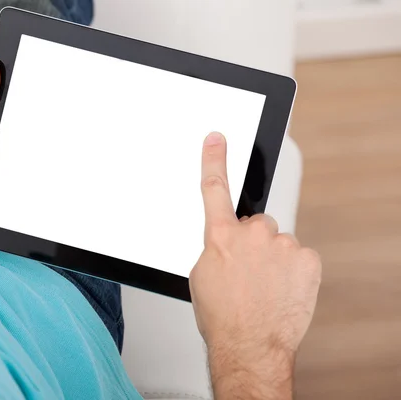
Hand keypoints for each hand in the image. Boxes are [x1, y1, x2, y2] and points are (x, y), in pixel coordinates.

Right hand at [189, 132, 321, 399]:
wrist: (250, 345)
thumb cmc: (222, 318)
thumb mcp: (201, 276)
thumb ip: (214, 248)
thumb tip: (224, 242)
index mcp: (219, 236)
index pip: (214, 187)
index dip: (214, 160)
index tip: (217, 139)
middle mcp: (250, 234)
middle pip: (254, 223)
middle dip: (252, 241)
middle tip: (249, 271)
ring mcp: (281, 245)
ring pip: (277, 242)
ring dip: (272, 259)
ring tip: (264, 287)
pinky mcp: (306, 259)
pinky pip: (298, 256)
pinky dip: (292, 270)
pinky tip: (282, 289)